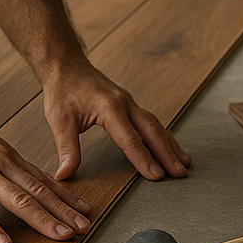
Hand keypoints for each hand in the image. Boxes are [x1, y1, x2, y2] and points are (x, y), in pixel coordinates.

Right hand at [0, 110, 92, 242]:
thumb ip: (2, 166)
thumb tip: (17, 184)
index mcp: (7, 157)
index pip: (43, 180)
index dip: (66, 198)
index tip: (85, 212)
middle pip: (37, 191)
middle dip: (64, 212)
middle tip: (85, 229)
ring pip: (17, 199)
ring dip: (42, 219)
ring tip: (61, 236)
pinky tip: (2, 242)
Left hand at [42, 59, 190, 180]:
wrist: (65, 65)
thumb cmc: (62, 90)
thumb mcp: (59, 120)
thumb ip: (66, 148)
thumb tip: (64, 174)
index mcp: (109, 108)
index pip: (130, 139)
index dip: (144, 160)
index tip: (157, 177)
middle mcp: (125, 103)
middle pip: (152, 131)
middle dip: (167, 154)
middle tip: (180, 174)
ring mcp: (129, 102)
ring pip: (155, 125)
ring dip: (169, 144)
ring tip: (183, 163)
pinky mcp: (128, 103)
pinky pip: (150, 120)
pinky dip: (162, 134)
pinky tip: (168, 145)